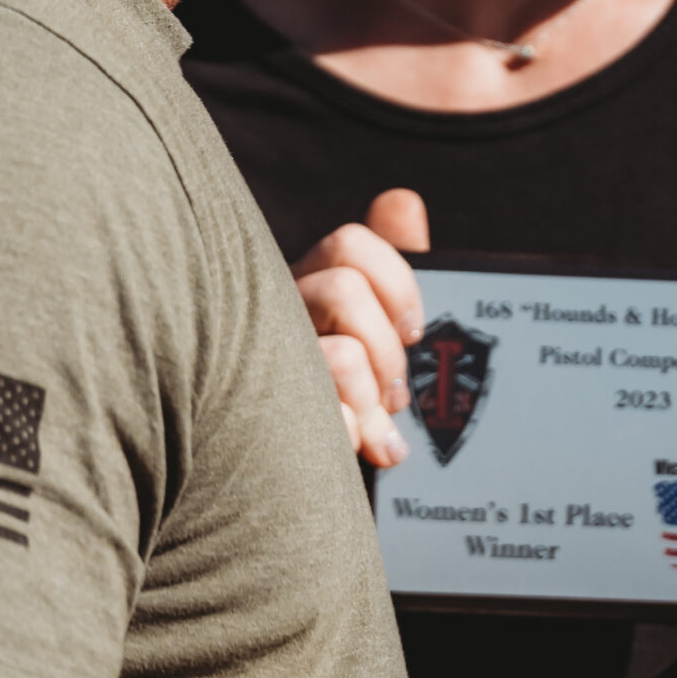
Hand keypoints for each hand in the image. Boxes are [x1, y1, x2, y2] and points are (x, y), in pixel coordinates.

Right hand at [291, 189, 428, 467]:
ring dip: (371, 396)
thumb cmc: (336, 397)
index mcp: (306, 289)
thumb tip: (403, 201)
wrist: (286, 476)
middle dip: (386, 346)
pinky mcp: (262, 423)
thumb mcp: (372, 334)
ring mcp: (265, 367)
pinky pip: (328, 418)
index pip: (349, 244)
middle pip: (344, 289)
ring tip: (378, 429)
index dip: (396, 281)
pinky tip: (351, 448)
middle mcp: (278, 316)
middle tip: (397, 392)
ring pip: (340, 355)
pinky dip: (349, 434)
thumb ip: (391, 273)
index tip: (414, 330)